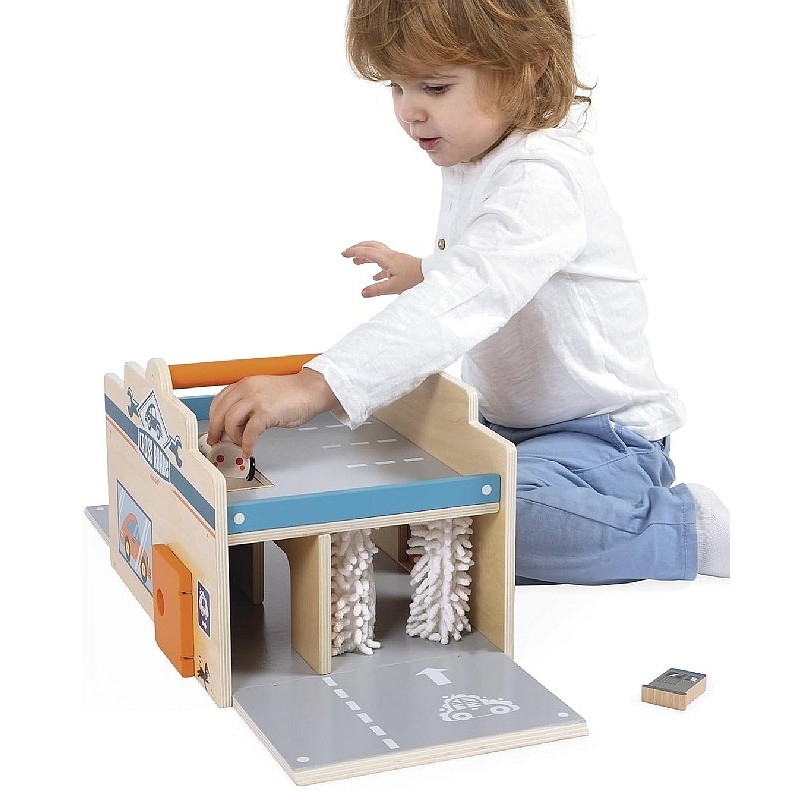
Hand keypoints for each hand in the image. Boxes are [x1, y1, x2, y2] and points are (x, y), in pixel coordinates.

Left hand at [207, 369, 336, 458]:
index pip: (218, 402)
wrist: (311, 390)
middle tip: (218, 442)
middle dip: (216, 431)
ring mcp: (256, 400)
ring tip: (240, 444)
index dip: (213, 419)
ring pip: (230, 422)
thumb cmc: (292, 393)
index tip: (214, 430)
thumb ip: (247, 404)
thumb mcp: (262, 393)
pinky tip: (249, 450)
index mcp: (244, 384)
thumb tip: (236, 424)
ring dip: (233, 438)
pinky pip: (249, 434)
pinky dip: (247, 445)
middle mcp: (247, 389)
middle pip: (220, 413)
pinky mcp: (266, 413)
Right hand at [342, 241, 422, 296]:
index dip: (354, 252)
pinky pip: (385, 262)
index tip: (343, 254)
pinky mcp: (400, 264)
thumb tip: (362, 293)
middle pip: (371, 246)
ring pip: (377, 252)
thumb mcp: (394, 287)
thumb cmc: (415, 279)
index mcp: (388, 259)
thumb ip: (377, 290)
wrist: (431, 275)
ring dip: (365, 255)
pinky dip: (376, 266)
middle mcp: (391, 256)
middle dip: (357, 248)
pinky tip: (374, 276)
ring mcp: (396, 259)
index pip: (367, 252)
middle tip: (347, 252)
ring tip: (356, 263)